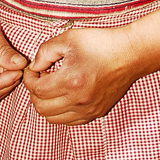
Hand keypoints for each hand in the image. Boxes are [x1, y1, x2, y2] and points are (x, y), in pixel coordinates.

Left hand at [23, 25, 139, 124]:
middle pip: (41, 109)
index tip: (33, 69)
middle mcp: (79, 101)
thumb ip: (45, 52)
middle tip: (40, 78)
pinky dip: (61, 111)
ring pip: (54, 119)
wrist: (130, 54)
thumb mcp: (68, 39)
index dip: (29, 78)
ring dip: (46, 104)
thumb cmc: (100, 43)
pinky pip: (70, 121)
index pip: (37, 90)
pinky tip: (65, 94)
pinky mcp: (97, 113)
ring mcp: (89, 110)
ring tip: (52, 86)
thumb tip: (34, 66)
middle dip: (34, 93)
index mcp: (70, 81)